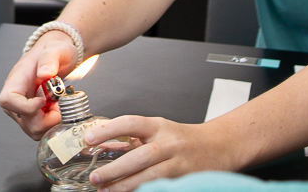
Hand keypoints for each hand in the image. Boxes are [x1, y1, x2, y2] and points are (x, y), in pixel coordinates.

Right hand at [0, 30, 78, 139]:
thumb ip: (49, 58)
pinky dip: (54, 125)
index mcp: (16, 80)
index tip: (44, 101)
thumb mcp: (57, 49)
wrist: (60, 56)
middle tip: (59, 106)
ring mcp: (25, 109)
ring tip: (60, 107)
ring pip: (33, 130)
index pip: (7, 100)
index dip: (25, 107)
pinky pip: (41, 129)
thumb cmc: (55, 51)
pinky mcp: (34, 116)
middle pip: (23, 121)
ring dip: (51, 123)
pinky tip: (59, 111)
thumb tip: (44, 73)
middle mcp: (17, 98)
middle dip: (46, 120)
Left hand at [83, 117, 233, 190]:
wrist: (218, 147)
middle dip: (115, 169)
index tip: (89, 139)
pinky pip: (161, 187)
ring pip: (150, 177)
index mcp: (158, 126)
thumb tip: (101, 145)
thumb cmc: (182, 138)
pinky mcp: (184, 180)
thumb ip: (129, 138)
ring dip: (125, 185)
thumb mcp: (156, 131)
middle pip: (139, 157)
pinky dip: (144, 190)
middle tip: (95, 177)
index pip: (130, 123)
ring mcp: (178, 164)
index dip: (108, 130)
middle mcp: (168, 143)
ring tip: (106, 190)